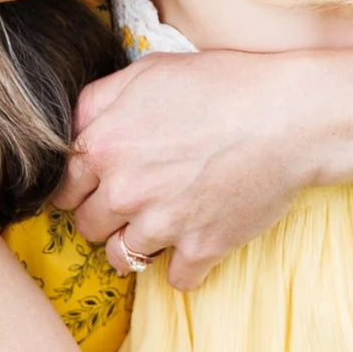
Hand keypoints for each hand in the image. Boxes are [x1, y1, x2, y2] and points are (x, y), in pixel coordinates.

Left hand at [62, 53, 321, 286]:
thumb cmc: (222, 84)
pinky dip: (185, 269)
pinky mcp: (202, 249)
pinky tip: (196, 246)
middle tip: (133, 204)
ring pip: (122, 259)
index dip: (80, 188)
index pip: (63, 189)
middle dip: (106, 218)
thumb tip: (74, 126)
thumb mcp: (149, 71)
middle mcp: (124, 191)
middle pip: (88, 227)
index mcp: (104, 146)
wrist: (290, 116)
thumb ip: (99, 100)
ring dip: (135, 248)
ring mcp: (162, 224)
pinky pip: (176, 280)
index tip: (99, 187)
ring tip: (159, 230)